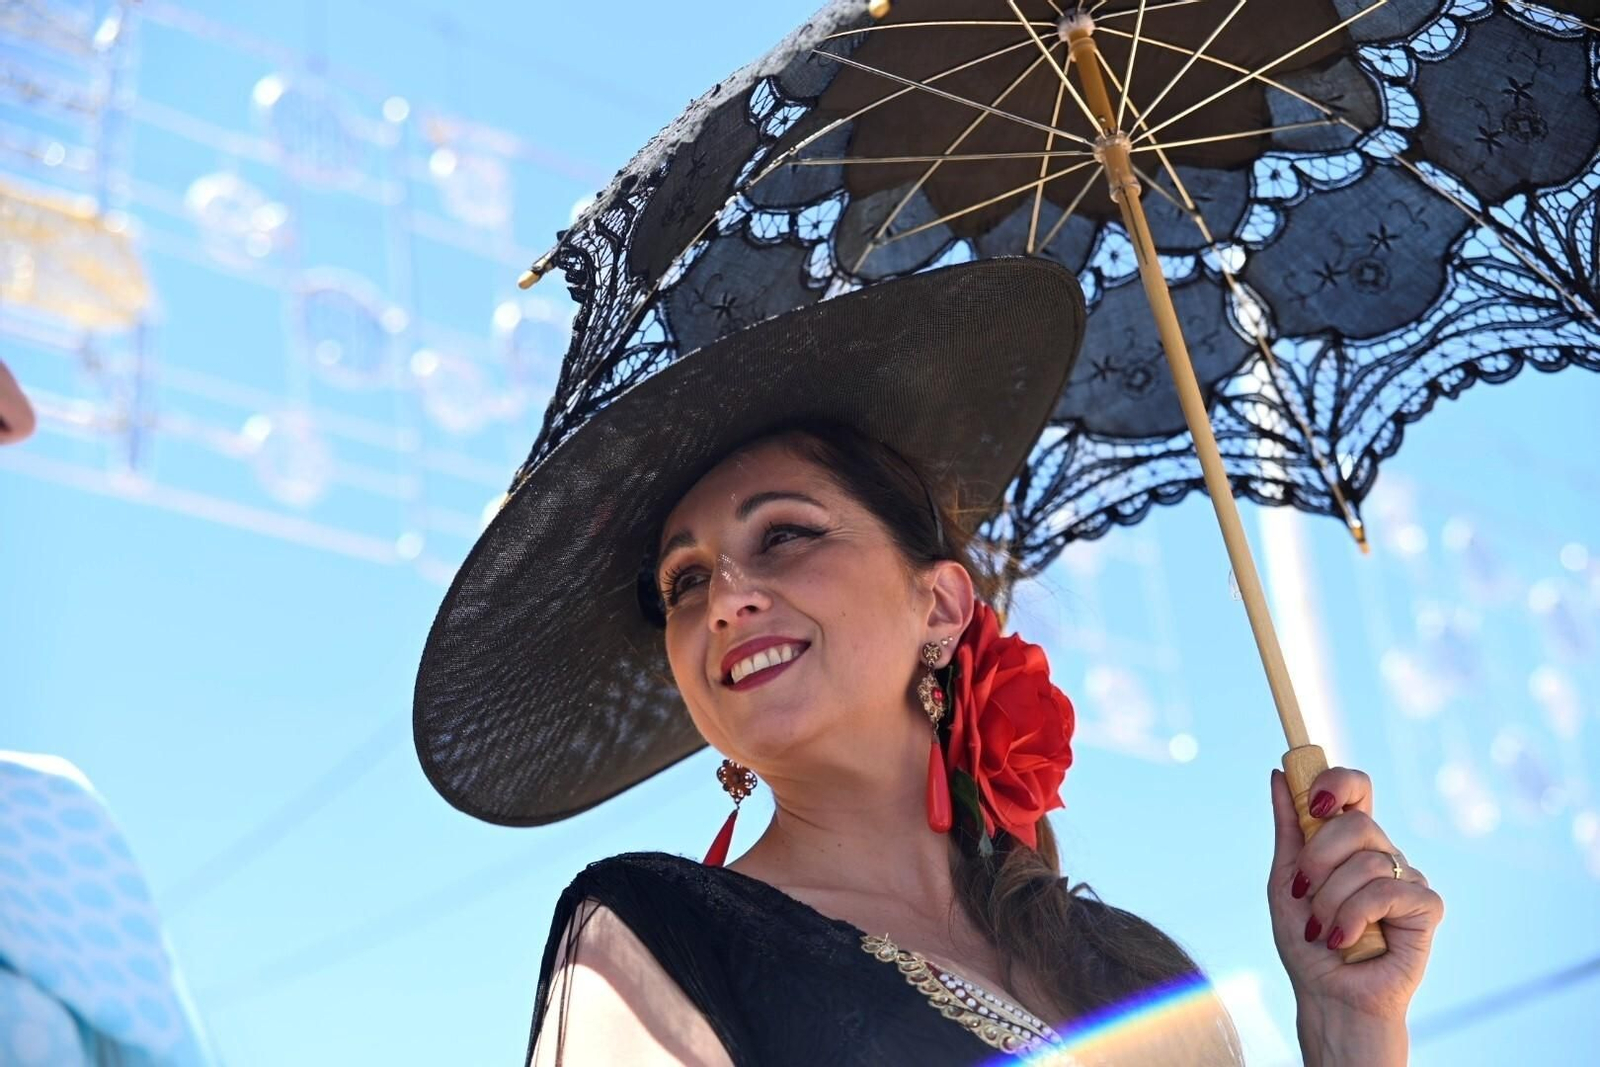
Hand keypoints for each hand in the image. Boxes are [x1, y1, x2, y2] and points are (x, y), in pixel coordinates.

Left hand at [1268, 767, 1443, 1063]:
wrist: (1327, 996)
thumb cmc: (1306, 942)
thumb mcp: (1285, 880)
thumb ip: (1288, 829)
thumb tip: (1278, 774)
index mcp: (1348, 843)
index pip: (1356, 788)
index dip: (1337, 781)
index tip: (1312, 804)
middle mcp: (1381, 854)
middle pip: (1357, 821)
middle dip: (1318, 857)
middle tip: (1302, 890)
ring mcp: (1406, 878)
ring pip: (1367, 861)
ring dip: (1330, 900)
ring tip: (1321, 930)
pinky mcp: (1426, 907)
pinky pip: (1388, 891)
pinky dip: (1354, 917)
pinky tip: (1344, 940)